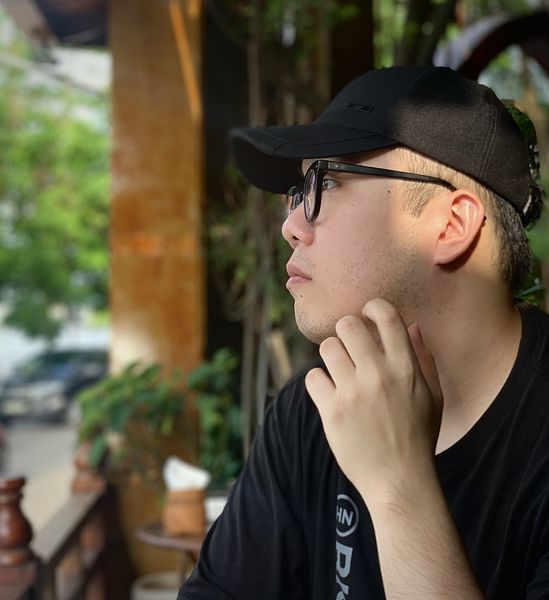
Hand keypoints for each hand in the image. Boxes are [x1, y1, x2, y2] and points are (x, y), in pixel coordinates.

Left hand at [305, 298, 442, 502]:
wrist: (399, 481)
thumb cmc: (418, 438)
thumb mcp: (433, 396)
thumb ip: (423, 358)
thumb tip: (412, 326)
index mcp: (406, 368)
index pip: (387, 316)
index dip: (372, 307)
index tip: (367, 314)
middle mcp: (379, 375)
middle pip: (348, 325)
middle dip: (346, 330)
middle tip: (348, 346)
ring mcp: (353, 393)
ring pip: (327, 348)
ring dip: (331, 356)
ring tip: (339, 372)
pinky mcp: (332, 411)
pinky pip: (313, 377)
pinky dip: (319, 383)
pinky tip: (329, 394)